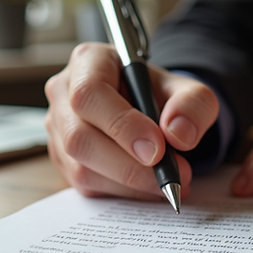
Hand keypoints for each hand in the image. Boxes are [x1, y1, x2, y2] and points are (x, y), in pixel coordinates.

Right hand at [44, 42, 219, 199]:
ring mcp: (58, 129)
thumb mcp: (189, 91)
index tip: (158, 148)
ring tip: (168, 181)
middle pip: (80, 137)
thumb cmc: (162, 95)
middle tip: (172, 175)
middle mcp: (64, 93)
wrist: (152, 111)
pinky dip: (124, 192)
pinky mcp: (63, 159)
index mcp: (89, 61)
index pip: (90, 93)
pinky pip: (87, 185)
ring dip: (130, 183)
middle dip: (129, 165)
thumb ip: (193, 105)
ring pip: (81, 167)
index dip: (122, 125)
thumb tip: (178, 134)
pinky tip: (150, 186)